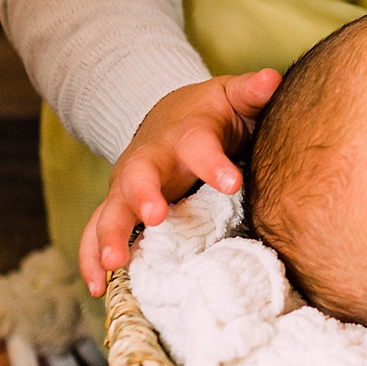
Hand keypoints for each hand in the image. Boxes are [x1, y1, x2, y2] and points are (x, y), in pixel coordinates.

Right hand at [78, 67, 279, 294]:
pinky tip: (97, 286)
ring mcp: (129, 184)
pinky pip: (97, 231)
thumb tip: (274, 79)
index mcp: (186, 133)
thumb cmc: (211, 114)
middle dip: (143, 195)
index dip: (213, 163)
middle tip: (155, 216)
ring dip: (110, 234)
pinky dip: (92, 258)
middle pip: (140, 174)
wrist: (171, 117)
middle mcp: (151, 158)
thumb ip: (252, 92)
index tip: (232, 183)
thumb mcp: (232, 97)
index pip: (198, 144)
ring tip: (113, 263)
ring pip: (112, 207)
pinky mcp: (118, 206)